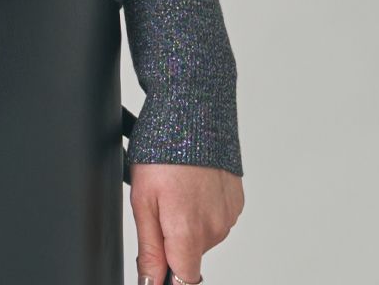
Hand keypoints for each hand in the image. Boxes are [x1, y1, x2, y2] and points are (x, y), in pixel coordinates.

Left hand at [130, 160, 243, 283]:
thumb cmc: (163, 149)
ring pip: (203, 235)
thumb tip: (151, 281)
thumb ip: (149, 248)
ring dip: (188, 221)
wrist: (193, 111)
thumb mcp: (142, 199)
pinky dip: (202, 206)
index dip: (166, 273)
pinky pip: (216, 216)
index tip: (156, 258)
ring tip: (175, 187)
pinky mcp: (236, 200)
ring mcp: (228, 214)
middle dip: (172, 240)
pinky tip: (191, 183)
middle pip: (190, 255)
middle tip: (159, 204)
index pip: (184, 280)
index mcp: (189, 233)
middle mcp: (214, 229)